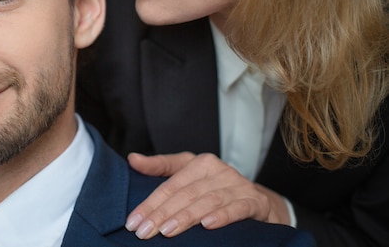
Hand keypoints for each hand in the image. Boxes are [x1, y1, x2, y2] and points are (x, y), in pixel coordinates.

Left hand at [126, 152, 289, 238]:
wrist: (257, 201)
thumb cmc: (215, 187)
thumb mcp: (188, 173)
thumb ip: (160, 167)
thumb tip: (132, 159)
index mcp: (200, 163)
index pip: (170, 185)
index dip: (150, 204)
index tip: (133, 222)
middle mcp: (219, 171)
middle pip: (185, 194)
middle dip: (162, 214)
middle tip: (144, 232)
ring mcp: (238, 185)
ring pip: (208, 201)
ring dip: (186, 217)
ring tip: (167, 231)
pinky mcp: (255, 202)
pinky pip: (237, 208)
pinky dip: (222, 216)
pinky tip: (207, 225)